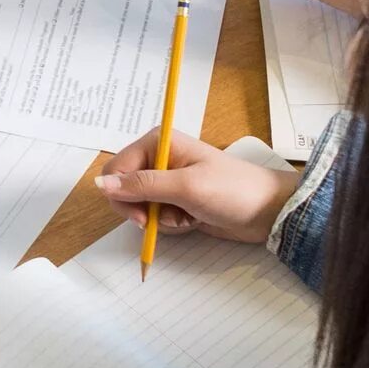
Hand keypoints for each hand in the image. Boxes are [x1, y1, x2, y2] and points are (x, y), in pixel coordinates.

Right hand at [94, 130, 299, 244]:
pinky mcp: (176, 200)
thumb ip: (142, 185)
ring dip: (159, 219)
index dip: (122, 195)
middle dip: (142, 210)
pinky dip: (171, 224)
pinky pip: (156, 216)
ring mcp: (167, 181)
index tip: (141, 215)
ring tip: (187, 216)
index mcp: (157, 142)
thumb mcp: (185, 187)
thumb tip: (100, 184)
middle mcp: (158, 158)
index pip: (116, 169)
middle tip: (165, 218)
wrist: (268, 211)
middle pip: (123, 189)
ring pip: (139, 207)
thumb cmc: (232, 191)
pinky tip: (192, 220)